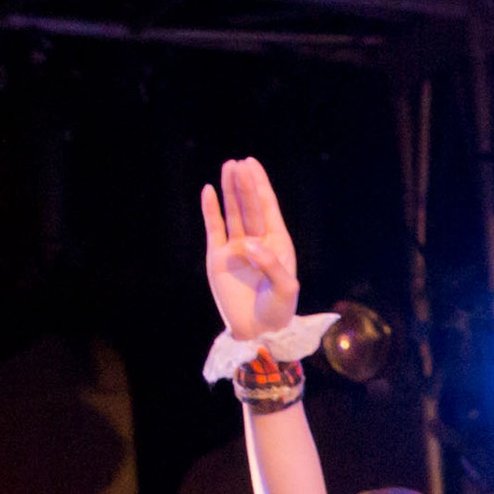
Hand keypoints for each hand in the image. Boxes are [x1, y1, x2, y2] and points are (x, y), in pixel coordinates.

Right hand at [202, 155, 302, 346]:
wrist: (258, 332)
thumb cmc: (278, 312)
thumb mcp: (285, 290)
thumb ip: (271, 265)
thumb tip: (249, 244)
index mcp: (278, 244)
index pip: (267, 208)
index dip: (260, 186)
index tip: (252, 164)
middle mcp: (257, 242)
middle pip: (249, 206)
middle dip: (244, 184)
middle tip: (238, 162)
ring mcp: (236, 248)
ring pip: (232, 213)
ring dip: (230, 191)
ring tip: (227, 167)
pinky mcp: (217, 258)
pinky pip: (214, 229)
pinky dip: (211, 211)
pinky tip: (208, 192)